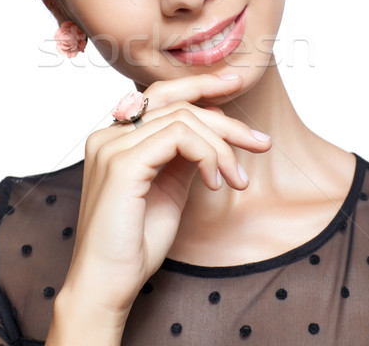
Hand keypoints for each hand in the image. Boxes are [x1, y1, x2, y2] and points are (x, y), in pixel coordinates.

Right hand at [55, 74, 270, 336]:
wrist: (107, 284)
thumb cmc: (136, 242)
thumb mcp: (169, 188)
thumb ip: (183, 155)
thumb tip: (212, 131)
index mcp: (116, 137)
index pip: (161, 96)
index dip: (200, 86)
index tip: (234, 85)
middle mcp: (109, 134)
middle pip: (177, 105)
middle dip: (225, 121)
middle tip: (261, 141)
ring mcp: (111, 145)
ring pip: (183, 119)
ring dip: (222, 146)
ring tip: (238, 178)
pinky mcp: (121, 163)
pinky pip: (178, 137)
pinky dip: (207, 155)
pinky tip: (216, 182)